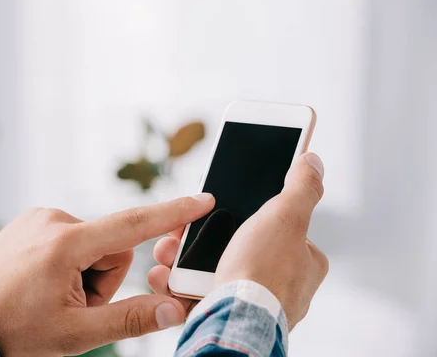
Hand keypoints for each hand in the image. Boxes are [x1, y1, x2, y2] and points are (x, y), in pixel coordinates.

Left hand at [0, 194, 214, 355]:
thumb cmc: (15, 328)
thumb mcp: (74, 333)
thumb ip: (129, 319)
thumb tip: (173, 309)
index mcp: (66, 244)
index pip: (133, 224)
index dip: (173, 213)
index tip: (202, 200)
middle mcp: (54, 219)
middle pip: (114, 245)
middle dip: (106, 276)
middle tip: (76, 303)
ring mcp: (41, 216)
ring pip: (94, 241)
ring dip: (87, 270)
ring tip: (55, 293)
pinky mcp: (33, 218)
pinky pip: (72, 235)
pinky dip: (71, 258)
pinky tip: (45, 279)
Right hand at [148, 153, 327, 329]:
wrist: (232, 322)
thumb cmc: (264, 273)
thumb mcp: (287, 216)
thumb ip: (302, 186)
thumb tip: (312, 160)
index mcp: (305, 262)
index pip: (276, 225)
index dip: (247, 211)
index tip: (220, 206)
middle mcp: (285, 285)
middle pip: (240, 245)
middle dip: (208, 236)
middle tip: (185, 229)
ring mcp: (256, 301)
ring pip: (216, 268)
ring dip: (187, 259)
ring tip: (170, 251)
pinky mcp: (228, 314)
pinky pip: (201, 292)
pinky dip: (181, 284)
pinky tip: (170, 276)